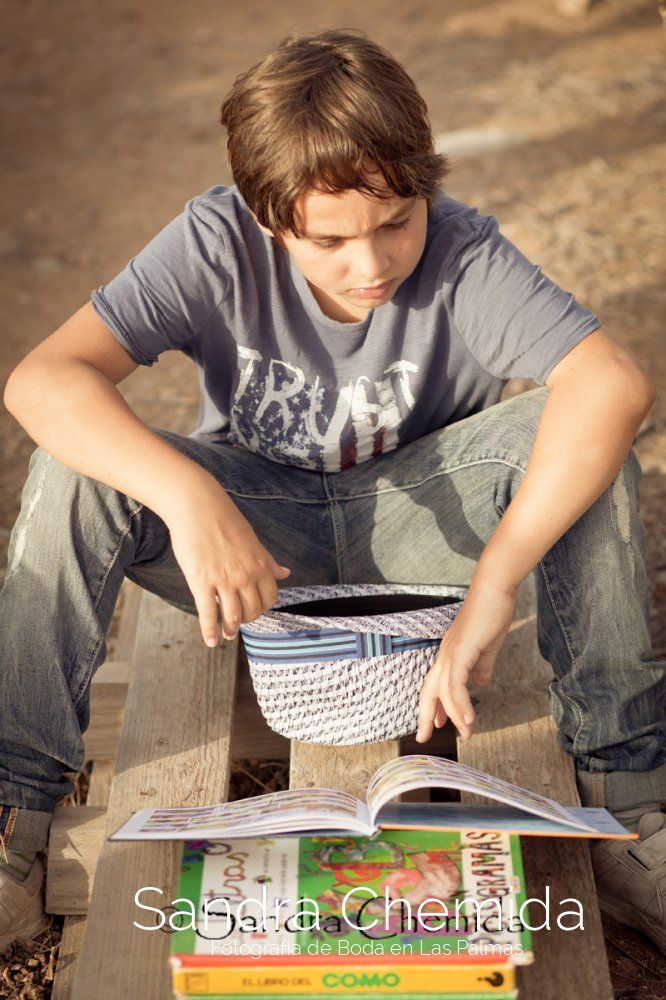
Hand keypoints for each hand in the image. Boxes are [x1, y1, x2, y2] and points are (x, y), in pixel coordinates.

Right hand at [163, 475, 290, 646]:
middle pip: (253, 610)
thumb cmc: (224, 519)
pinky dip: (210, 632)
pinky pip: (208, 613)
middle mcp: (245, 575)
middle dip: (248, 620)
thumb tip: (286, 573)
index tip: (256, 610)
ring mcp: (224, 580)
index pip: (270, 597)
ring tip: (228, 635)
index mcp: (260, 564)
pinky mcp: (201, 582)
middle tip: (240, 623)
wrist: (197, 506)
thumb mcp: (253, 540)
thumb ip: (268, 561)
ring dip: (232, 629)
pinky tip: (211, 641)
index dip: (263, 608)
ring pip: (233, 616)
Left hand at [415, 576, 516, 742]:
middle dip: (425, 716)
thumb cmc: (492, 613)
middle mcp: (445, 655)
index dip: (434, 706)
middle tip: (424, 738)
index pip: (436, 685)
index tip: (435, 726)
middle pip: (429, 691)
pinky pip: (456, 683)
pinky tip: (468, 717)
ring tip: (466, 733)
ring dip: (454, 716)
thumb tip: (481, 684)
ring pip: (444, 692)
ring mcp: (451, 653)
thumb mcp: (488, 647)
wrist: (495, 589)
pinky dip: (460, 703)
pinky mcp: (461, 651)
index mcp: (450, 655)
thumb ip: (482, 666)